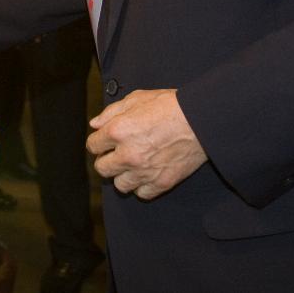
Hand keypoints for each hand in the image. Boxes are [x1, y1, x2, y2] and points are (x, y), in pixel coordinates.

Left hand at [87, 89, 207, 199]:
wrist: (201, 120)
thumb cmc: (170, 105)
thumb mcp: (137, 98)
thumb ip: (112, 112)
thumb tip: (95, 124)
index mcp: (118, 131)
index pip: (93, 146)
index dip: (98, 142)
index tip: (105, 141)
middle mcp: (128, 154)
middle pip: (102, 168)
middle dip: (106, 160)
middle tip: (116, 154)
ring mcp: (144, 171)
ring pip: (120, 185)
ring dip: (123, 175)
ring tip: (132, 165)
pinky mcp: (162, 183)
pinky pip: (141, 194)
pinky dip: (142, 186)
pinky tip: (147, 174)